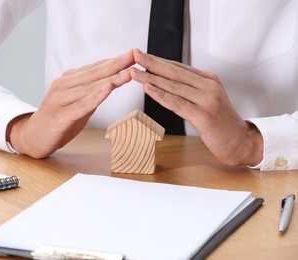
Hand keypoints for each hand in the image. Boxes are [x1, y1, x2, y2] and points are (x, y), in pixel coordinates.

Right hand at [7, 50, 133, 157]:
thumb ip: (93, 92)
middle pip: (94, 74)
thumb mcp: (79, 103)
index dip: (115, 61)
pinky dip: (95, 97)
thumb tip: (114, 81)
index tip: (133, 53)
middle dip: (116, 65)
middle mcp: (63, 85)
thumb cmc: (58, 119)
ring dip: (111, 80)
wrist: (32, 137)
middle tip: (134, 55)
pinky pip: (81, 106)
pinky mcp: (60, 116)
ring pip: (89, 88)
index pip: (95, 68)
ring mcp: (60, 100)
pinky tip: (107, 90)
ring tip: (128, 73)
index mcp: (68, 80)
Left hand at [130, 48, 262, 165]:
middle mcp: (209, 86)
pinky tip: (148, 89)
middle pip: (174, 72)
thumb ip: (190, 90)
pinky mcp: (204, 116)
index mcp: (209, 80)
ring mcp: (207, 100)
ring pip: (173, 86)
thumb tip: (165, 82)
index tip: (141, 54)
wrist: (241, 142)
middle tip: (134, 55)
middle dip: (151, 63)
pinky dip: (161, 95)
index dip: (158, 60)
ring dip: (151, 79)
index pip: (178, 67)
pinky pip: (177, 103)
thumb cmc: (221, 123)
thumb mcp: (208, 100)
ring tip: (134, 72)